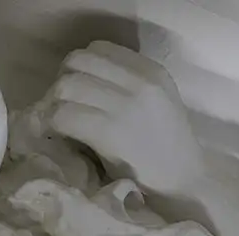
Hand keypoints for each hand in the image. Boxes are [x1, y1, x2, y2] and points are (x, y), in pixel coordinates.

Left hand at [45, 41, 207, 197]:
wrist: (184, 184)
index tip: (80, 86)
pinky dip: (54, 122)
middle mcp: (140, 82)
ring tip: (59, 118)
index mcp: (152, 71)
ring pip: (67, 86)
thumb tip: (84, 76)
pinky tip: (60, 132)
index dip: (81, 65)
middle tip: (63, 102)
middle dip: (63, 80)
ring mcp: (125, 106)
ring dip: (54, 102)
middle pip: (78, 61)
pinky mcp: (110, 132)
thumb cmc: (168, 148)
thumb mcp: (160, 101)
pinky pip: (65, 115)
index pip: (99, 48)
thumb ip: (130, 81)